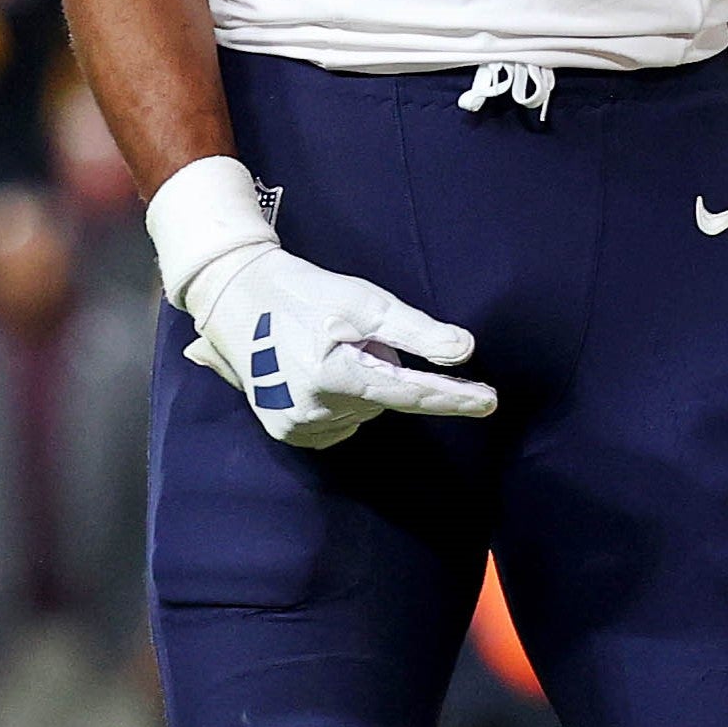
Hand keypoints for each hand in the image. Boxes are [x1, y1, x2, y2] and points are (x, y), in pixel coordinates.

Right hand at [184, 242, 496, 448]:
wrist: (238, 297)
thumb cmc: (306, 292)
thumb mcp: (363, 301)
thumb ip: (415, 331)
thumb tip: (464, 352)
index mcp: (332, 375)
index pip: (408, 393)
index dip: (452, 397)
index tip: (490, 402)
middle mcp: (312, 411)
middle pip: (383, 399)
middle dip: (380, 367)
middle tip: (349, 335)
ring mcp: (295, 428)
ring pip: (364, 411)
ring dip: (360, 383)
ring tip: (326, 348)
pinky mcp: (286, 434)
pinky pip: (341, 423)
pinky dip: (343, 400)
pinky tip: (318, 372)